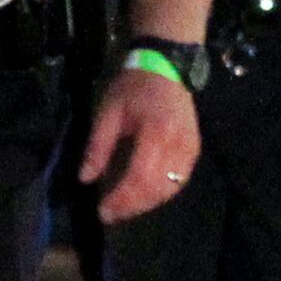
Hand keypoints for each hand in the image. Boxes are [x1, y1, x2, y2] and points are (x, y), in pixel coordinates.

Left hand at [80, 67, 202, 222]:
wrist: (166, 66)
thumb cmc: (133, 87)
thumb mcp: (108, 112)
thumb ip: (98, 147)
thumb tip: (85, 179)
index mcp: (156, 133)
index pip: (139, 177)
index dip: (121, 199)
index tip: (103, 211)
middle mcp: (179, 145)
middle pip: (156, 189)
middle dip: (132, 206)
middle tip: (110, 214)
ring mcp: (191, 149)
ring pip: (170, 189)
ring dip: (146, 203)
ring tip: (123, 208)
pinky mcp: (194, 150)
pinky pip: (179, 181)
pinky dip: (161, 193)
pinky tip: (143, 195)